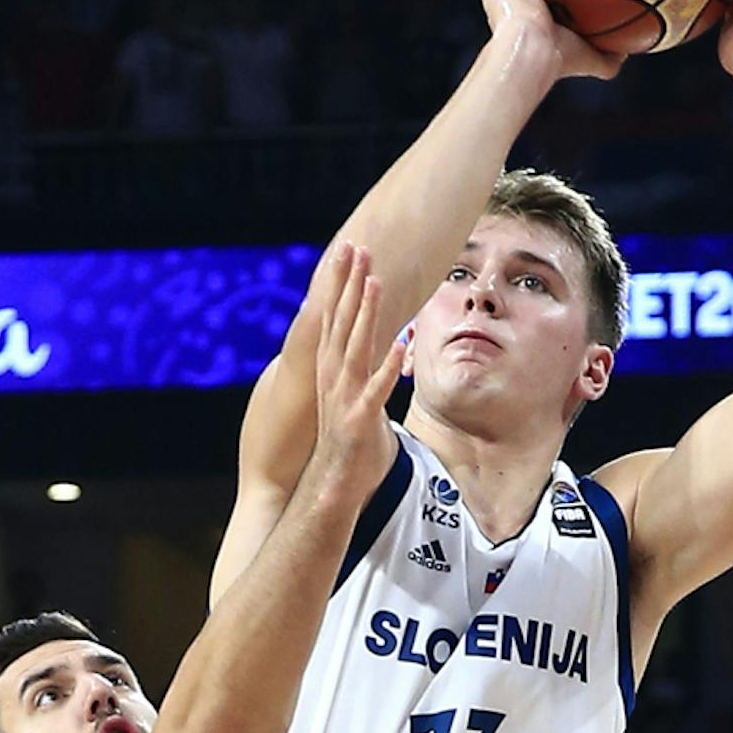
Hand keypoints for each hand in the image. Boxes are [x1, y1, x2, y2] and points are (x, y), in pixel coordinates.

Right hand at [304, 243, 404, 499]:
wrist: (331, 485)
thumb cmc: (347, 439)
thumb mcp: (349, 395)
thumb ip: (355, 367)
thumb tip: (365, 342)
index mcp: (330, 368)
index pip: (333, 316)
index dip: (339, 283)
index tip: (346, 251)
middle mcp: (333, 377)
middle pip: (342, 322)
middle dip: (351, 284)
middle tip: (358, 248)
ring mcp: (345, 397)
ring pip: (357, 347)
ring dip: (367, 314)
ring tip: (376, 282)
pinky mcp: (360, 419)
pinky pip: (377, 389)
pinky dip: (388, 367)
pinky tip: (401, 344)